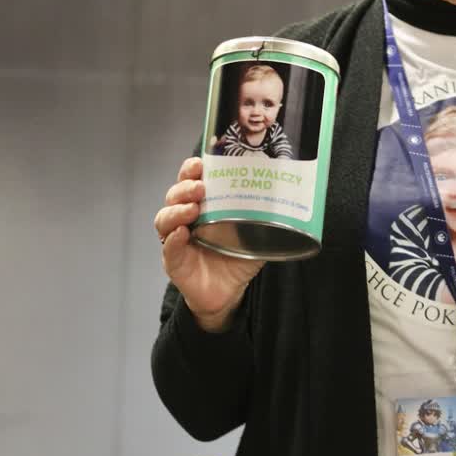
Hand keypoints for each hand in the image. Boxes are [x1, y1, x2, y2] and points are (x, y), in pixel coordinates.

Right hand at [155, 157, 264, 332]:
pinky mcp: (174, 262)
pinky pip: (168, 249)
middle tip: (200, 188)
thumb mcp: (255, 233)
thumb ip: (266, 216)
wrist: (229, 292)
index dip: (191, 170)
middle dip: (185, 188)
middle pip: (174, 195)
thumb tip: (291, 197)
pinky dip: (173, 240)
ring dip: (177, 211)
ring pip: (165, 219)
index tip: (201, 163)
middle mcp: (185, 218)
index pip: (190, 180)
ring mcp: (176, 239)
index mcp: (202, 205)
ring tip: (193, 209)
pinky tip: (182, 234)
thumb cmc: (236, 256)